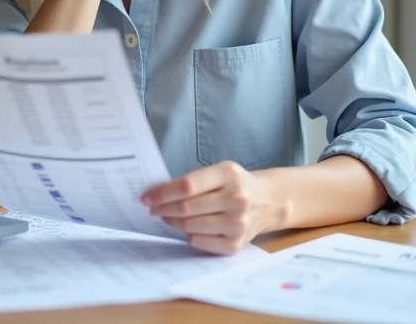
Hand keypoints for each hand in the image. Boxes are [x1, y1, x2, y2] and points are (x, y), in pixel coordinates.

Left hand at [141, 161, 280, 254]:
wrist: (268, 201)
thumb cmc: (236, 184)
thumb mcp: (220, 171)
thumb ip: (193, 180)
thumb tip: (157, 193)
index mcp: (228, 174)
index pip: (186, 186)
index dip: (162, 193)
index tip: (147, 197)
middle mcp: (236, 199)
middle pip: (186, 207)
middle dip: (163, 209)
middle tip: (152, 208)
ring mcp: (238, 223)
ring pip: (190, 226)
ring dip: (172, 223)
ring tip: (166, 217)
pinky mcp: (236, 244)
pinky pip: (200, 242)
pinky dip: (188, 236)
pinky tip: (186, 228)